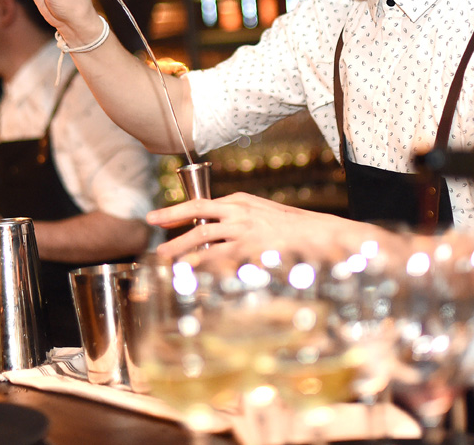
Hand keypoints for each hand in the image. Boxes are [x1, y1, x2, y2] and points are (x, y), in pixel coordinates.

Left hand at [146, 192, 386, 261]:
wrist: (318, 233)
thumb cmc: (292, 226)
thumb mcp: (262, 213)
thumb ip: (238, 218)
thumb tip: (214, 229)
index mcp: (240, 201)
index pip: (200, 203)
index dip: (175, 211)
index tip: (155, 218)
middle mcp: (239, 212)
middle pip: (197, 219)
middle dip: (172, 228)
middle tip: (154, 243)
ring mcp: (244, 229)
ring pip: (204, 237)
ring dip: (182, 250)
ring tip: (167, 261)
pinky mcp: (251, 247)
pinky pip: (220, 256)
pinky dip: (203, 264)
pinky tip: (191, 273)